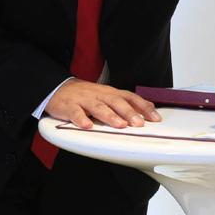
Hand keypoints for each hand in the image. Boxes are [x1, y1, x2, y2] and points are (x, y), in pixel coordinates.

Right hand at [45, 80, 161, 128]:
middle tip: (139, 124)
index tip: (155, 118)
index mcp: (110, 93)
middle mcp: (99, 95)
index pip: (130, 97)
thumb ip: (125, 103)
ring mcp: (84, 100)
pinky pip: (75, 113)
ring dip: (110, 116)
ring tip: (119, 125)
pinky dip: (81, 119)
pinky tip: (87, 126)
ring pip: (98, 107)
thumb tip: (148, 111)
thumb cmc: (86, 95)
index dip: (143, 107)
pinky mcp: (69, 106)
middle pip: (116, 102)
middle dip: (129, 112)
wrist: (59, 88)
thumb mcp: (107, 96)